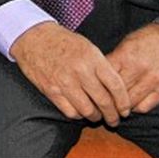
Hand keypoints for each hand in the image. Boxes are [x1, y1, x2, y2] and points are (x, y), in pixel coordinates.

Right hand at [9, 21, 131, 125]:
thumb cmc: (62, 41)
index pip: (116, 86)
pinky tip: (80, 111)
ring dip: (95, 117)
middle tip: (115, 119)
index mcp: (92, 58)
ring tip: (97, 116)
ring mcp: (64, 82)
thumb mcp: (87, 47)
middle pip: (104, 102)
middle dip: (112, 115)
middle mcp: (80, 71)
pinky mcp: (51, 90)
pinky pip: (70, 112)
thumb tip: (115, 88)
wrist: (33, 37)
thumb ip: (102, 66)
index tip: (125, 109)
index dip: (124, 102)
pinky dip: (78, 115)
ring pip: (88, 110)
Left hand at [105, 14, 158, 113]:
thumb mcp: (127, 42)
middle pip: (115, 92)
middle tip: (101, 104)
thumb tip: (100, 73)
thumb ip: (115, 58)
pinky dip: (136, 108)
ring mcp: (152, 79)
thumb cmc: (149, 38)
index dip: (96, 86)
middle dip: (107, 99)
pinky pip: (146, 105)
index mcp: (124, 55)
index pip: (104, 76)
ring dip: (121, 107)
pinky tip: (132, 106)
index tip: (93, 91)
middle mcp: (137, 68)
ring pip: (129, 102)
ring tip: (115, 109)